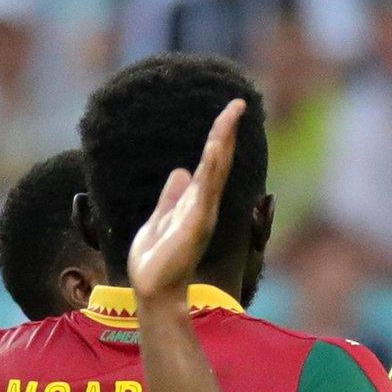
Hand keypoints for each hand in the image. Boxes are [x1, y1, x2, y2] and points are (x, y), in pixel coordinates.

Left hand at [126, 99, 244, 303]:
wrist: (152, 289)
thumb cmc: (156, 261)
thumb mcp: (160, 218)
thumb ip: (171, 196)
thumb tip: (180, 171)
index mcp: (196, 202)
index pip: (211, 162)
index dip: (219, 136)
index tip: (229, 111)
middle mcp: (205, 204)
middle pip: (219, 160)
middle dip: (227, 130)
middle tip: (239, 103)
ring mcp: (203, 213)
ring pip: (217, 168)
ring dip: (224, 140)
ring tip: (232, 113)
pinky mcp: (197, 222)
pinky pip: (207, 188)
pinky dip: (213, 165)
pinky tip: (217, 144)